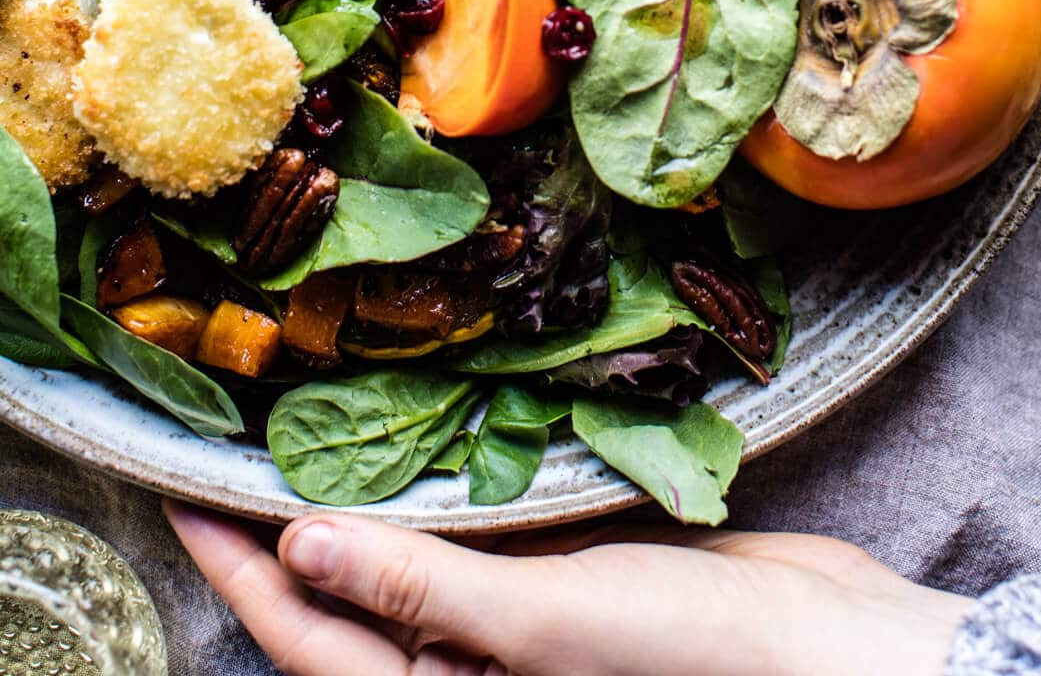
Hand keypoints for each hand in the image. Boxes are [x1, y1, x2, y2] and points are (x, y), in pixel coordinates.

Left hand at [166, 500, 966, 675]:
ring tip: (306, 422)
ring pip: (410, 562)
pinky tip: (423, 430)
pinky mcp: (566, 576)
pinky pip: (477, 535)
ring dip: (361, 500)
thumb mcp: (543, 627)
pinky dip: (441, 488)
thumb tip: (296, 546)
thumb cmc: (691, 662)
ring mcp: (517, 622)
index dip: (238, 568)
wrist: (828, 651)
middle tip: (231, 441)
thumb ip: (419, 590)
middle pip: (348, 601)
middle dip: (287, 529)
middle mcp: (468, 671)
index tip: (180, 493)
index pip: (307, 634)